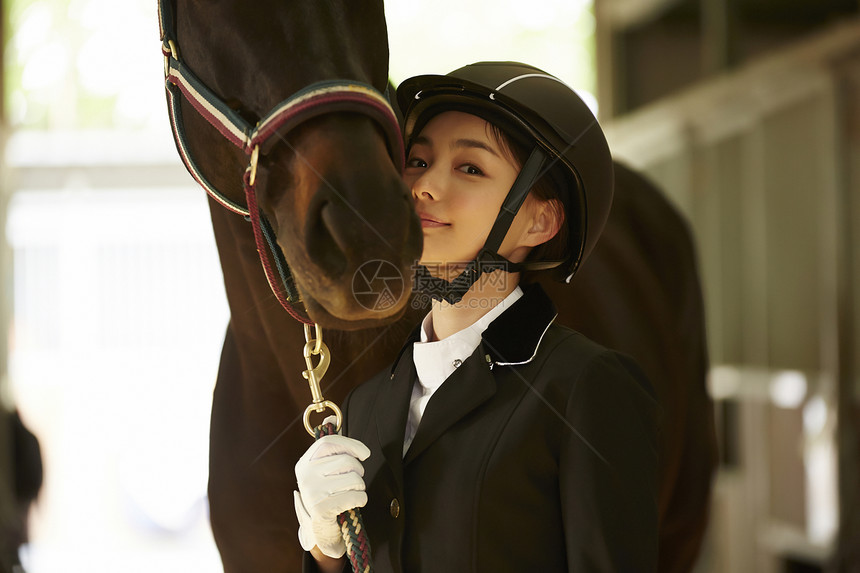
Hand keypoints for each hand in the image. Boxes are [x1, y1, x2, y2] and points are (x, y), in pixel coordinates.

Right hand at [294, 426, 370, 558]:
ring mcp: (311, 493)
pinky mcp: (321, 509)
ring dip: (360, 487)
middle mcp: (304, 475)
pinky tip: (353, 504)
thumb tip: (330, 419)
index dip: (352, 445)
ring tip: (351, 493)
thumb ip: (331, 445)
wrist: (323, 528)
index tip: (364, 453)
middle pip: (346, 462)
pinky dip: (360, 500)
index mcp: (305, 462)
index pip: (330, 442)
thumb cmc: (329, 492)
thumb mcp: (326, 468)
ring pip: (354, 479)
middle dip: (358, 471)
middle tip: (353, 481)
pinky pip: (355, 496)